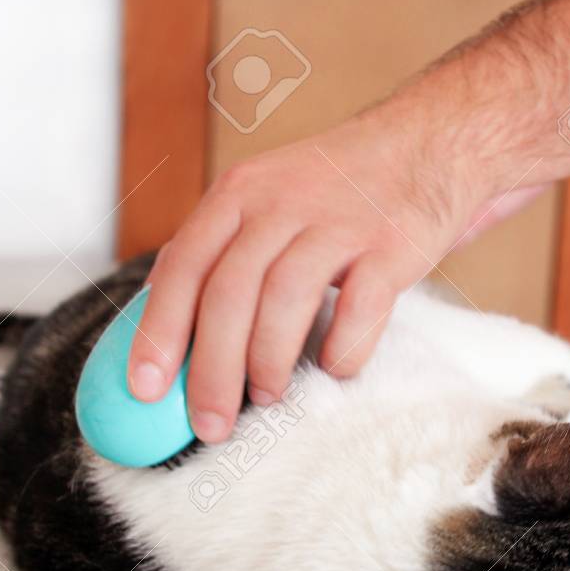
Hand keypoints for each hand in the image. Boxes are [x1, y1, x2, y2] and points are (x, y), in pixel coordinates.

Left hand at [128, 116, 478, 442]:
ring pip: (286, 298)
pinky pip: (362, 307)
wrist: (425, 146)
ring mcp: (340, 223)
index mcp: (239, 193)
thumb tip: (159, 322)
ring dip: (269, 361)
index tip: (144, 388)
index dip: (159, 331)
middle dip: (213, 370)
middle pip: (230, 292)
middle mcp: (282, 202)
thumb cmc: (335, 189)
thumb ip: (217, 249)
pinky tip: (333, 368)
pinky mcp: (392, 246)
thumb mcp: (263, 196)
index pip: (183, 266)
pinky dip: (344, 348)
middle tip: (210, 423)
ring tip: (267, 397)